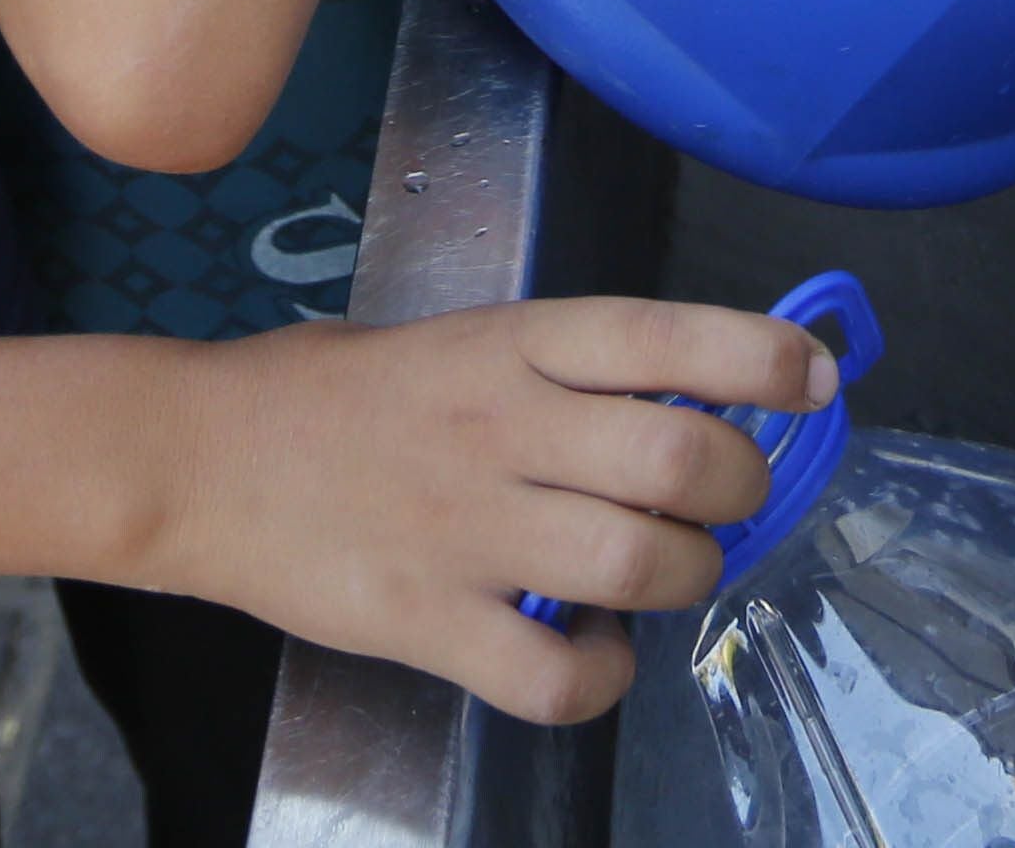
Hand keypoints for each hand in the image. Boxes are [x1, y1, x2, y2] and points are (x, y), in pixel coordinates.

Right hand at [134, 295, 830, 722]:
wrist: (199, 456)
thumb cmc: (335, 394)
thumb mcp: (456, 340)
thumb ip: (562, 369)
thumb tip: (691, 404)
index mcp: (512, 343)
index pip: (666, 337)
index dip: (765, 359)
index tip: (815, 382)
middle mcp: (501, 427)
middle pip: (679, 463)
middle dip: (742, 491)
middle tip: (727, 502)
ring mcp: (465, 529)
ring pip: (638, 565)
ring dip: (684, 579)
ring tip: (664, 575)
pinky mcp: (427, 621)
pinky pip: (556, 674)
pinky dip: (604, 677)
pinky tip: (596, 656)